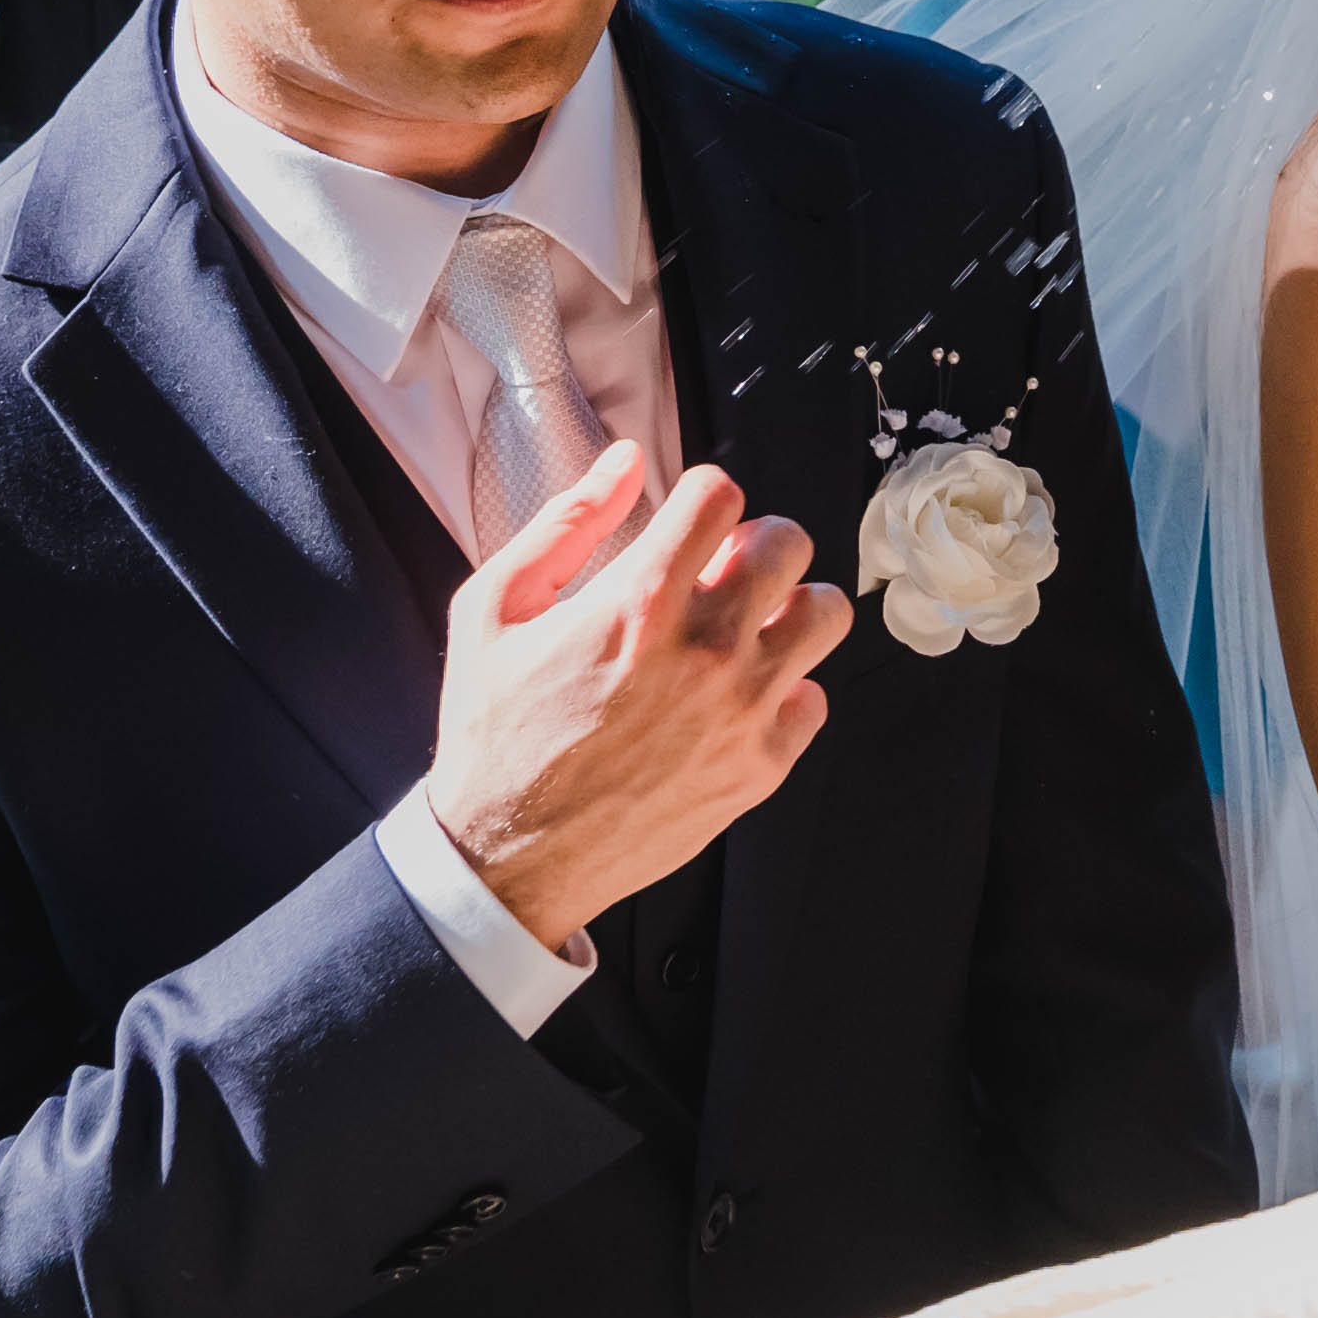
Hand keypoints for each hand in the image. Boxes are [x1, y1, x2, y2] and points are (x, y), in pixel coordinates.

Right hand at [423, 446, 854, 941]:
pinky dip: (784, 691)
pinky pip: (814, 699)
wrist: (507, 857)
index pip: (721, 496)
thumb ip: (564, 523)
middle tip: (717, 572)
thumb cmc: (494, 732)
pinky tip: (735, 698)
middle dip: (752, 543)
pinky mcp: (760, 768)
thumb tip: (624, 460)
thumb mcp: (493, 609)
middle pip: (789, 544)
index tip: (685, 524)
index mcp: (638, 604)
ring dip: (787, 608)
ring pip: (824, 615)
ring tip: (742, 627)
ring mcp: (741, 714)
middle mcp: (705, 653)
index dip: (701, 498)